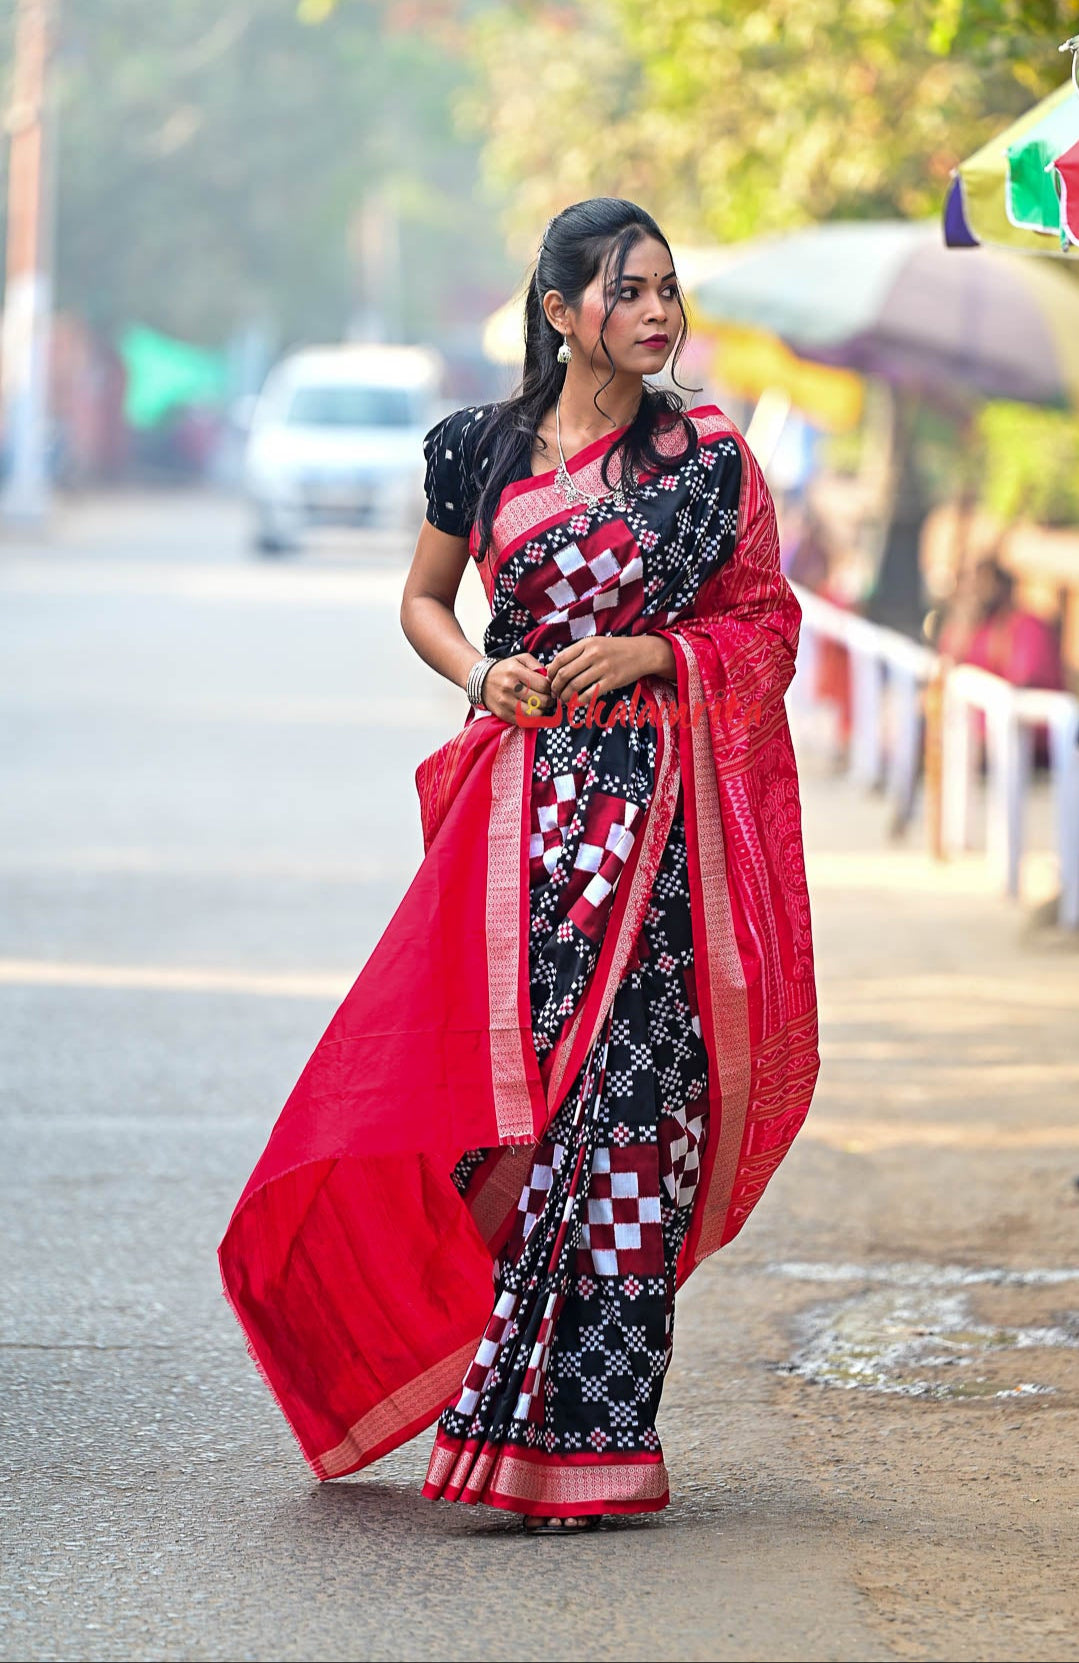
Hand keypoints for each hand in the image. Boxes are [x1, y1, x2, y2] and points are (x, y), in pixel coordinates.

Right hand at [478, 652, 556, 725]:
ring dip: (542, 710)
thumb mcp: (520, 659)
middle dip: (549, 700)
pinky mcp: (503, 714)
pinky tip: (531, 711)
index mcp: (516, 672)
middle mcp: (510, 687)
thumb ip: (537, 665)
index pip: (543, 685)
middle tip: (548, 698)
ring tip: (540, 705)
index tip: (550, 689)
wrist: (481, 681)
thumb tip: (550, 678)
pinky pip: (524, 721)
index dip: (551, 688)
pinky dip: (531, 718)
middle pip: (541, 700)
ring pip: (535, 713)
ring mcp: (506, 702)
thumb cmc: (505, 669)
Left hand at [547, 635, 674, 703]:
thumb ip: (575, 654)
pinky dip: (579, 701)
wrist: (642, 652)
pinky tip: (576, 703)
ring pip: (575, 686)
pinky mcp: (612, 681)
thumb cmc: (615, 649)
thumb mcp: (595, 644)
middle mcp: (593, 654)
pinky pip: (589, 694)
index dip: (551, 672)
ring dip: (565, 696)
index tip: (550, 680)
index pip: (560, 659)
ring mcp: (603, 668)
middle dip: (556, 687)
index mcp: (586, 643)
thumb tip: (551, 667)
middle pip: (565, 674)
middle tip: (554, 694)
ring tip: (564, 700)